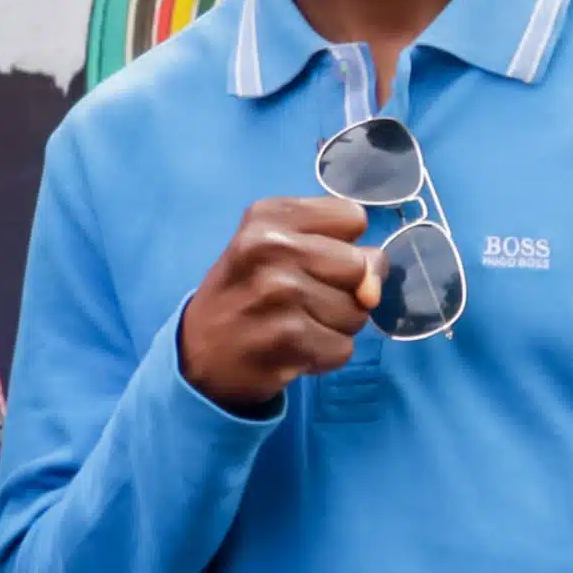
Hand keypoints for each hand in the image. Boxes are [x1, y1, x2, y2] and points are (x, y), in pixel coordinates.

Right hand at [171, 195, 382, 411]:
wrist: (199, 356)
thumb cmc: (246, 295)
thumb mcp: (278, 251)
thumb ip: (339, 251)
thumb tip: (372, 291)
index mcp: (267, 216)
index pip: (353, 218)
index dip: (340, 245)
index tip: (307, 260)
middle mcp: (270, 247)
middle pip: (361, 266)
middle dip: (342, 290)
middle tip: (299, 299)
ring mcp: (279, 293)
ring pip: (357, 312)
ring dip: (333, 326)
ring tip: (293, 324)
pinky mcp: (289, 338)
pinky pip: (344, 348)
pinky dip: (324, 355)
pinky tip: (291, 349)